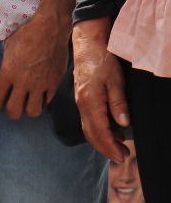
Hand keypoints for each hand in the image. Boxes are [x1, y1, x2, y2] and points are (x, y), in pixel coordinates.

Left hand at [0, 11, 68, 119]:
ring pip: (33, 111)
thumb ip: (7, 64)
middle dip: (12, 113)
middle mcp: (23, 82)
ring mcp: (40, 84)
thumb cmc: (26, 34)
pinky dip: (44, 102)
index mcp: (8, 72)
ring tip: (28, 104)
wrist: (50, 29)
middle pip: (15, 111)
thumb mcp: (9, 48)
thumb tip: (5, 71)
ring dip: (29, 110)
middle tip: (12, 109)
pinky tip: (41, 97)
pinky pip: (48, 101)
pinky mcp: (54, 83)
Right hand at [73, 18, 130, 161]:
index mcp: (89, 102)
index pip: (99, 132)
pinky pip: (88, 120)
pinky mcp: (82, 97)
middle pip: (91, 134)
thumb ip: (118, 104)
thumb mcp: (115, 81)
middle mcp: (82, 104)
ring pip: (88, 128)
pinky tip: (113, 130)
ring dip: (102, 140)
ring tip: (120, 147)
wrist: (87, 44)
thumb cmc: (102, 60)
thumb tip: (122, 124)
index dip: (110, 146)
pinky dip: (99, 130)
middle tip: (121, 157)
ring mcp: (80, 101)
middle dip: (105, 148)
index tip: (122, 156)